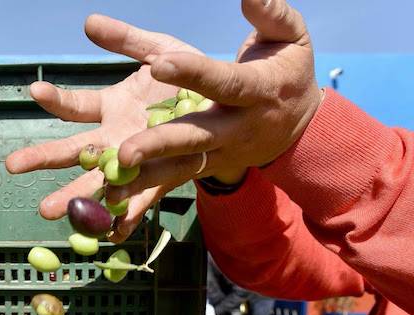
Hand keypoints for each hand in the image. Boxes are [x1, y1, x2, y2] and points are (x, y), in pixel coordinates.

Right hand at [5, 14, 200, 242]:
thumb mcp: (161, 49)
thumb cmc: (190, 76)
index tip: (35, 90)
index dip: (56, 99)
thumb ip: (126, 40)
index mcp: (111, 108)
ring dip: (76, 195)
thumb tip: (88, 22)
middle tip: (13, 164)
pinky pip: (140, 200)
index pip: (75, 108)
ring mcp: (135, 162)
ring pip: (99, 180)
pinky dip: (125, 217)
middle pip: (74, 150)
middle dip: (44, 158)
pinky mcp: (161, 178)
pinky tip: (111, 233)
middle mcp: (115, 138)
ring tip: (48, 211)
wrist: (232, 104)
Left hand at [113, 0, 321, 204]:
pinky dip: (145, 190)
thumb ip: (269, 14)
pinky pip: (173, 180)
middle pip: (196, 137)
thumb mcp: (288, 36)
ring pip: (180, 167)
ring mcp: (221, 153)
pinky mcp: (206, 167)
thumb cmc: (287, 70)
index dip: (193, 73)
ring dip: (145, 177)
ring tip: (112, 185)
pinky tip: (114, 197)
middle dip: (161, 145)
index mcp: (258, 91)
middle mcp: (237, 128)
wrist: (301, 125)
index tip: (158, 64)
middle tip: (126, 152)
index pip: (224, 82)